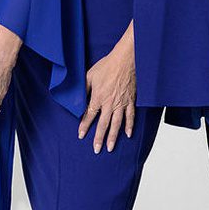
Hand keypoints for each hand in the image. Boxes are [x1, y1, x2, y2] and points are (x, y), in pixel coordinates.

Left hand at [78, 31, 136, 152]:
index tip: (80, 135)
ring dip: (113, 137)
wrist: (125, 60)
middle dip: (99, 138)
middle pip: (103, 124)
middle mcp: (110, 103)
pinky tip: (128, 134)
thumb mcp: (90, 75)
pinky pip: (131, 116)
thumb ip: (83, 89)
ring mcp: (122, 103)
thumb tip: (77, 99)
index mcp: (98, 97)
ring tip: (110, 148)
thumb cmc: (107, 66)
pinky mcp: (131, 101)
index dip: (84, 126)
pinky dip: (130, 126)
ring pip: (117, 124)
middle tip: (96, 150)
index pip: (89, 115)